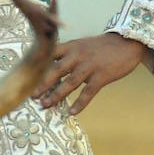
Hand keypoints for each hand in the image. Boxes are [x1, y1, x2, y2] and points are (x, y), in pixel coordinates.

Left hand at [35, 33, 150, 115]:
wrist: (127, 42)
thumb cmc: (102, 46)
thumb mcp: (82, 44)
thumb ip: (67, 54)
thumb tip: (50, 65)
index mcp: (71, 47)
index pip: (49, 55)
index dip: (37, 66)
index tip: (26, 76)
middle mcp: (77, 56)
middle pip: (55, 71)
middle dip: (42, 84)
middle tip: (31, 95)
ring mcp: (89, 66)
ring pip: (69, 83)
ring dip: (56, 95)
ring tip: (45, 105)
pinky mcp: (102, 76)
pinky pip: (88, 92)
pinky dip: (80, 103)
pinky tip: (72, 112)